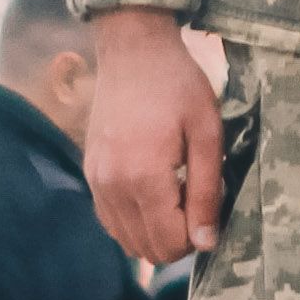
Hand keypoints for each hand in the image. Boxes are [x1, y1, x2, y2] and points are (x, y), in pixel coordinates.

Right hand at [87, 7, 225, 267]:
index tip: (209, 206)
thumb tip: (206, 243)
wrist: (133, 51)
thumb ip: (206, 191)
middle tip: (196, 200)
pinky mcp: (90, 174)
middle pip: (146, 248)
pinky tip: (154, 193)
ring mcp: (96, 182)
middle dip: (178, 238)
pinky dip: (134, 221)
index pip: (169, 243)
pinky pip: (110, 220)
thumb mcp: (207, 133)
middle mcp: (112, 187)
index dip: (197, 237)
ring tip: (177, 193)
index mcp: (144, 178)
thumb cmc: (178, 86)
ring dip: (155, 231)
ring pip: (126, 240)